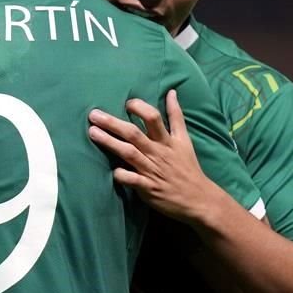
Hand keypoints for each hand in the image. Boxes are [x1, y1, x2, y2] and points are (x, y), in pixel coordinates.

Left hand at [88, 89, 219, 222]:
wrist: (199, 200)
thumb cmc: (187, 167)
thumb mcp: (185, 140)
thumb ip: (176, 116)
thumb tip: (171, 92)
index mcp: (167, 140)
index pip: (153, 118)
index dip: (139, 107)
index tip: (127, 102)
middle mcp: (158, 153)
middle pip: (134, 134)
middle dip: (113, 123)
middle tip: (93, 114)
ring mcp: (152, 170)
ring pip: (129, 153)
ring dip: (109, 142)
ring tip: (92, 132)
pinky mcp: (147, 188)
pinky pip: (131, 180)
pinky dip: (121, 174)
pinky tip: (111, 170)